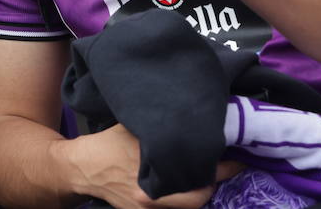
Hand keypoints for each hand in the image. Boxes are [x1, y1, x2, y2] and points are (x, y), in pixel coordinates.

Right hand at [64, 124, 226, 208]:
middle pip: (199, 196)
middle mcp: (152, 197)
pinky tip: (189, 185)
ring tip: (210, 174)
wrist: (83, 167)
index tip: (238, 158)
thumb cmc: (110, 142)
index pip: (198, 173)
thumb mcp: (136, 127)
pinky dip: (185, 199)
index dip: (222, 166)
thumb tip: (196, 120)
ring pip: (189, 206)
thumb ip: (164, 128)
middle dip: (214, 182)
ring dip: (201, 191)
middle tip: (226, 166)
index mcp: (152, 171)